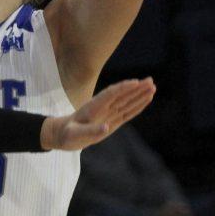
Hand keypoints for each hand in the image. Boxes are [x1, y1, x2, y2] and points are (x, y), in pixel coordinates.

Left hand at [40, 79, 154, 150]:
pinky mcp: (112, 121)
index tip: (136, 83)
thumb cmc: (66, 134)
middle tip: (150, 81)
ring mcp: (108, 113)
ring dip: (139, 95)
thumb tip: (106, 127)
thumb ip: (89, 131)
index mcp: (93, 107)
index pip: (110, 95)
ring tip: (152, 87)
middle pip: (122, 95)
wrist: (62, 134)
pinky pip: (127, 112)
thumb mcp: (74, 134)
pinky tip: (146, 100)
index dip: (123, 88)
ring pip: (127, 102)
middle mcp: (103, 108)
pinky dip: (137, 106)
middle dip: (136, 89)